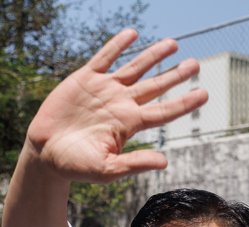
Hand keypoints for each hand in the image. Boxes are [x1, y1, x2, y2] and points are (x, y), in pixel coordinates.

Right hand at [25, 29, 207, 183]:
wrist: (45, 152)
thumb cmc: (75, 166)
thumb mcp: (106, 169)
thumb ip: (134, 164)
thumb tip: (164, 162)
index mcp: (129, 124)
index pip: (164, 111)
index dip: (184, 102)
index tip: (204, 93)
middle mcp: (122, 104)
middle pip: (155, 86)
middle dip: (175, 75)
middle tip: (196, 64)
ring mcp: (105, 89)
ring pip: (135, 68)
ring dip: (154, 55)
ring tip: (173, 44)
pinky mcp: (85, 78)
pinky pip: (105, 57)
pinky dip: (118, 45)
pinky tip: (132, 34)